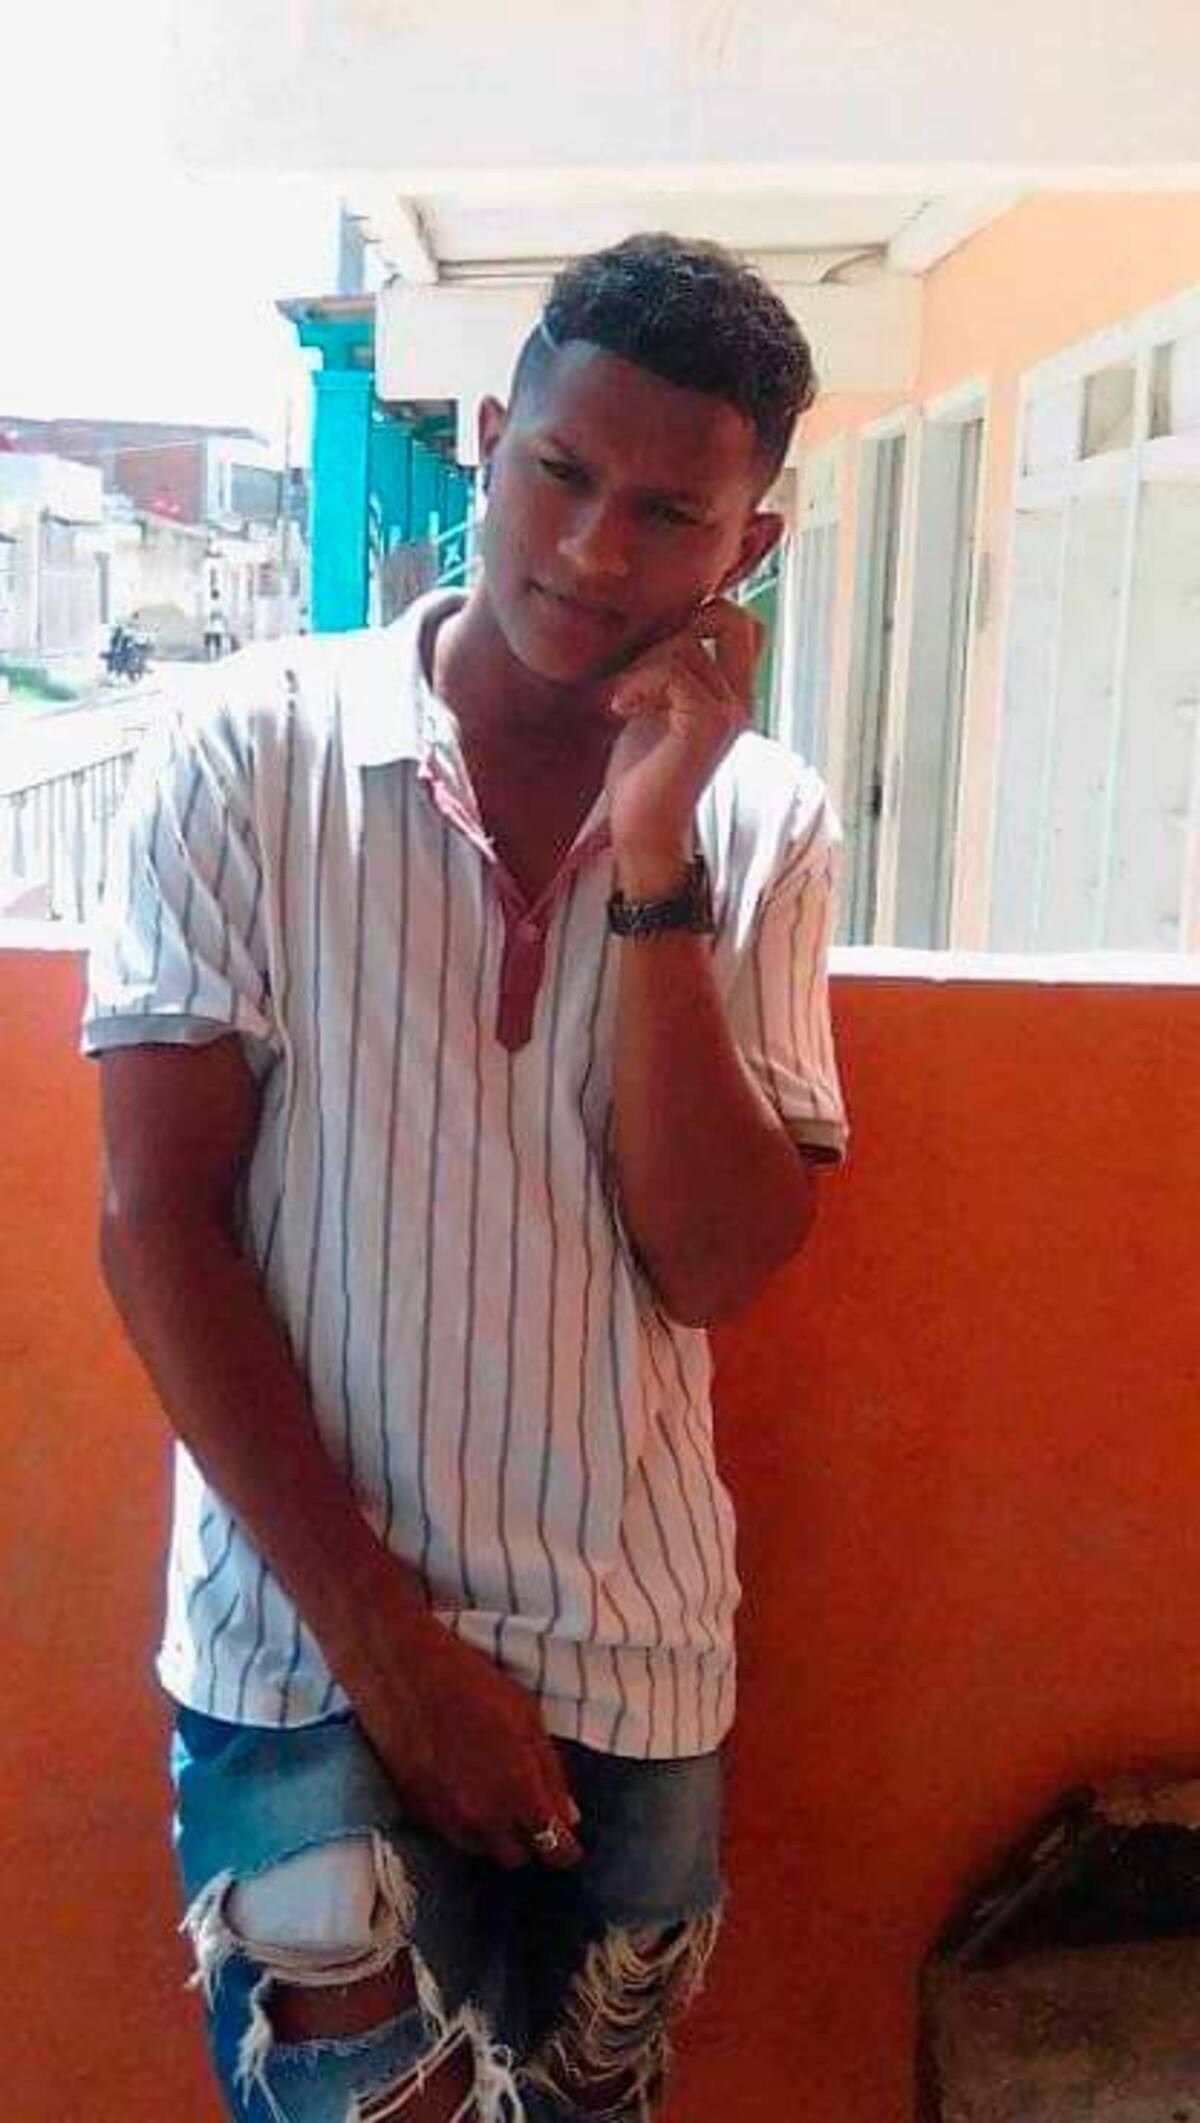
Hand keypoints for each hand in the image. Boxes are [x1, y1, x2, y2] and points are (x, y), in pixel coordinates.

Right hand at [341, 1604, 582, 1870]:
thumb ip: (551, 1773)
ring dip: (495, 1833)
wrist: (403, 1673)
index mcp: (518, 1792)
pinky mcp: (418, 1813)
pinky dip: (465, 1822)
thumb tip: (568, 1816)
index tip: (569, 1841)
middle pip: (517, 1856)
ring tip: (495, 1794)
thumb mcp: (528, 1717)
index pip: (553, 1848)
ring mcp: (447, 1818)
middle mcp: (483, 1816)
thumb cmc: (471, 1684)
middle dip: (531, 1840)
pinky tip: (465, 1788)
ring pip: (482, 1848)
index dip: (566, 1848)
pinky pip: (452, 1834)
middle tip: (531, 1808)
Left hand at [605, 597, 762, 874]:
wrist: (643, 829)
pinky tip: (621, 708)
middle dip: (678, 626)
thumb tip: (652, 629)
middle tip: (643, 668)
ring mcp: (729, 712)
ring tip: (624, 699)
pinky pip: (674, 672)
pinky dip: (637, 683)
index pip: (746, 624)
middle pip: (731, 618)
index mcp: (731, 694)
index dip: (705, 614)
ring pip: (686, 644)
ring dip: (642, 664)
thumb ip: (667, 672)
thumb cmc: (643, 775)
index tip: (658, 650)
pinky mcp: (707, 726)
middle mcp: (739, 700)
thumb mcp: (655, 708)